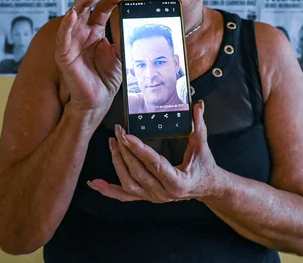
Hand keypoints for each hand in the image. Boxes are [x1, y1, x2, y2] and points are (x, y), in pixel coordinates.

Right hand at [56, 0, 126, 121]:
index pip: (101, 10)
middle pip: (85, 7)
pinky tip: (73, 13)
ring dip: (82, 3)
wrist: (98, 99)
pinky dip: (67, 25)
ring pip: (74, 16)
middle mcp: (81, 33)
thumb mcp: (120, 52)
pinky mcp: (64, 55)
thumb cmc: (107, 77)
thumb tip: (133, 20)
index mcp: (94, 31)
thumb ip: (122, 36)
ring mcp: (72, 42)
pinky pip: (63, 38)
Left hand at [88, 101, 221, 202]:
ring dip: (117, 163)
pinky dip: (108, 190)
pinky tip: (95, 183)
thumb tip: (198, 105)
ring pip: (128, 183)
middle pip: (137, 172)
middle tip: (118, 131)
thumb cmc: (205, 166)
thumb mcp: (202, 145)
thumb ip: (199, 125)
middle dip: (125, 151)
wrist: (206, 187)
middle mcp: (163, 193)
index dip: (139, 150)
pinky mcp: (146, 197)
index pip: (155, 164)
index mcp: (178, 182)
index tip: (127, 136)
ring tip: (112, 144)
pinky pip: (124, 196)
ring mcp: (153, 197)